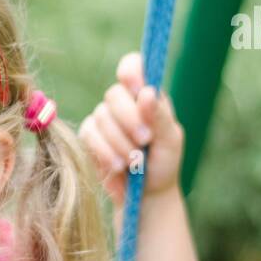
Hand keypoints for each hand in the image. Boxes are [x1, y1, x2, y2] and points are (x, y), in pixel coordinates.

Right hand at [78, 52, 183, 209]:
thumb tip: (146, 92)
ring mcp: (104, 118)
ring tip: (135, 162)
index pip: (132, 66)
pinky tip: (119, 167)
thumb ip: (159, 116)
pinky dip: (105, 152)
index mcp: (146, 95)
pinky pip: (89, 135)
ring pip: (101, 117)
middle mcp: (123, 102)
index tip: (139, 91)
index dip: (131, 73)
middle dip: (130, 120)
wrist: (146, 194)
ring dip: (120, 142)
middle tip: (145, 140)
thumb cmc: (163, 163)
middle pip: (114, 94)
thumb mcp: (170, 140)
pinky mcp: (89, 137)